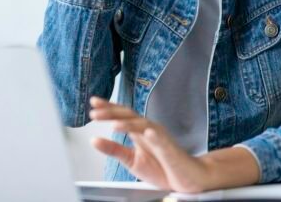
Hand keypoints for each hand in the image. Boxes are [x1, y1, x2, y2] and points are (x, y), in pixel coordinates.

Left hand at [88, 96, 210, 193]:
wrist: (187, 179)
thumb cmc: (163, 168)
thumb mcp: (131, 159)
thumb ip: (113, 149)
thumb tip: (93, 140)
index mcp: (139, 131)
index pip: (121, 115)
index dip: (108, 107)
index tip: (93, 102)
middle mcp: (149, 130)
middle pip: (129, 115)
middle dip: (112, 112)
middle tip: (95, 113)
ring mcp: (160, 137)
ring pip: (143, 125)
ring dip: (128, 124)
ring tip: (114, 125)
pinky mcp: (171, 149)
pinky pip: (163, 140)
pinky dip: (155, 135)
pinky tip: (148, 132)